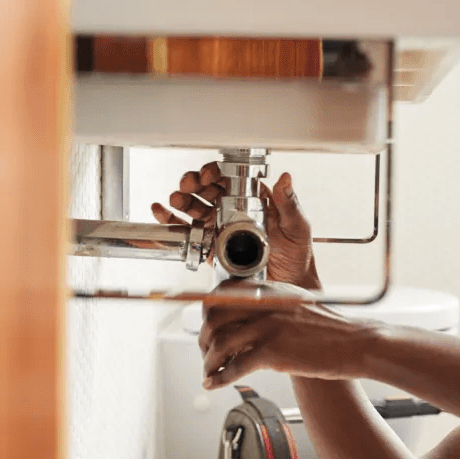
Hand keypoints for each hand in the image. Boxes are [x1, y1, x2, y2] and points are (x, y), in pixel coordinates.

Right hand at [151, 162, 319, 287]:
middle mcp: (234, 210)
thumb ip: (289, 204)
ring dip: (182, 200)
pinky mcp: (210, 246)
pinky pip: (188, 232)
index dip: (216, 173)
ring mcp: (220, 227)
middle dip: (194, 184)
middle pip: (207, 190)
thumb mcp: (297, 226)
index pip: (230, 178)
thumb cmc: (297, 254)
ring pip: (195, 207)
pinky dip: (172, 221)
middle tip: (188, 185)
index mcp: (253, 199)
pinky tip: (162, 213)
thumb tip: (285, 178)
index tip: (209, 176)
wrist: (290, 285)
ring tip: (176, 199)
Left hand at [199, 281, 378, 388]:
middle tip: (204, 352)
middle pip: (213, 316)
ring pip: (219, 343)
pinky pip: (235, 366)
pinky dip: (219, 378)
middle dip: (202, 337)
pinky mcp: (273, 352)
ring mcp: (268, 327)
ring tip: (209, 371)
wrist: (356, 344)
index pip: (222, 293)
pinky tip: (214, 384)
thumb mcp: (296, 306)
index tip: (205, 327)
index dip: (207, 312)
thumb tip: (244, 322)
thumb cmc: (331, 330)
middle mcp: (264, 305)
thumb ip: (270, 308)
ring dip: (208, 361)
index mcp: (269, 291)